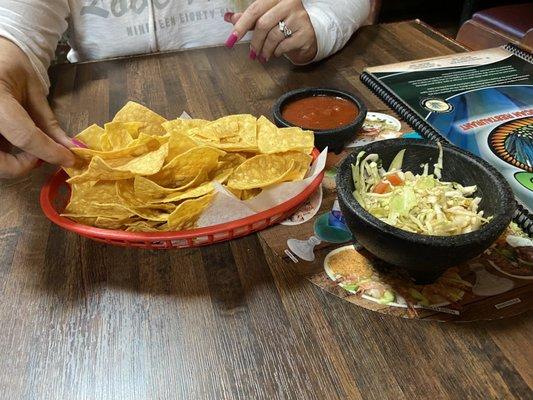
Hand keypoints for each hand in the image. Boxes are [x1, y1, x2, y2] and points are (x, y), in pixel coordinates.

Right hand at [0, 37, 74, 178]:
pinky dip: (3, 154)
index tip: (69, 159)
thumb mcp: (32, 89)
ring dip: (9, 162)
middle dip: (21, 166)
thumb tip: (69, 146)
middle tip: (37, 157)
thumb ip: (47, 121)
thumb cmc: (10, 65)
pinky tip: (11, 143)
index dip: (50, 152)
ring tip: (24, 149)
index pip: (25, 136)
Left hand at [225, 0, 317, 63]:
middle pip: (263, 24)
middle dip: (254, 43)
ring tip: (263, 56)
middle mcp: (289, 3)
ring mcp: (299, 17)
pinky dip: (277, 52)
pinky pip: (284, 45)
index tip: (231, 40)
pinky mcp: (305, 32)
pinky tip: (276, 53)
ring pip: (274, 37)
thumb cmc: (283, 23)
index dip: (241, 25)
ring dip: (265, 50)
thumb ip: (248, 17)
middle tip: (251, 54)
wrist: (308, 33)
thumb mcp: (265, 17)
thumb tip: (228, 17)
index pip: (254, 10)